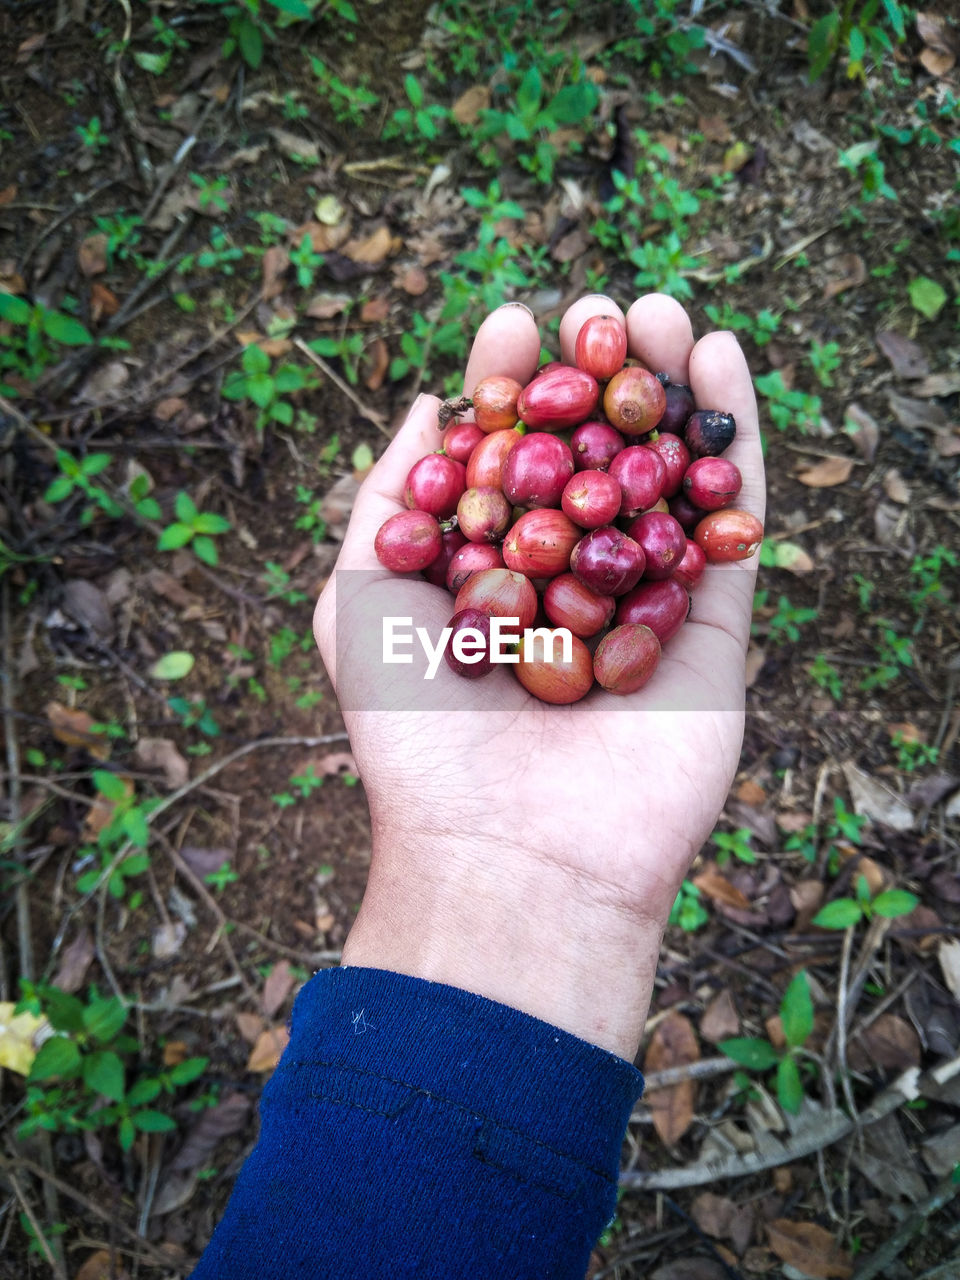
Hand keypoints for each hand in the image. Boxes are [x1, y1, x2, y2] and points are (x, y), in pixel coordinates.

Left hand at [314, 295, 764, 1059]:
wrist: (510, 854)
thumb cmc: (419, 737)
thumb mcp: (358, 602)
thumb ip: (387, 501)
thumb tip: (424, 404)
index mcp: (492, 576)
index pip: (509, 457)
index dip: (510, 384)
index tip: (510, 321)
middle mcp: (571, 582)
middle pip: (594, 454)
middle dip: (599, 373)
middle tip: (598, 305)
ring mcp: (646, 602)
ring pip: (667, 472)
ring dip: (670, 386)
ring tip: (662, 308)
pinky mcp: (714, 631)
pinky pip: (734, 521)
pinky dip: (737, 439)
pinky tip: (722, 359)